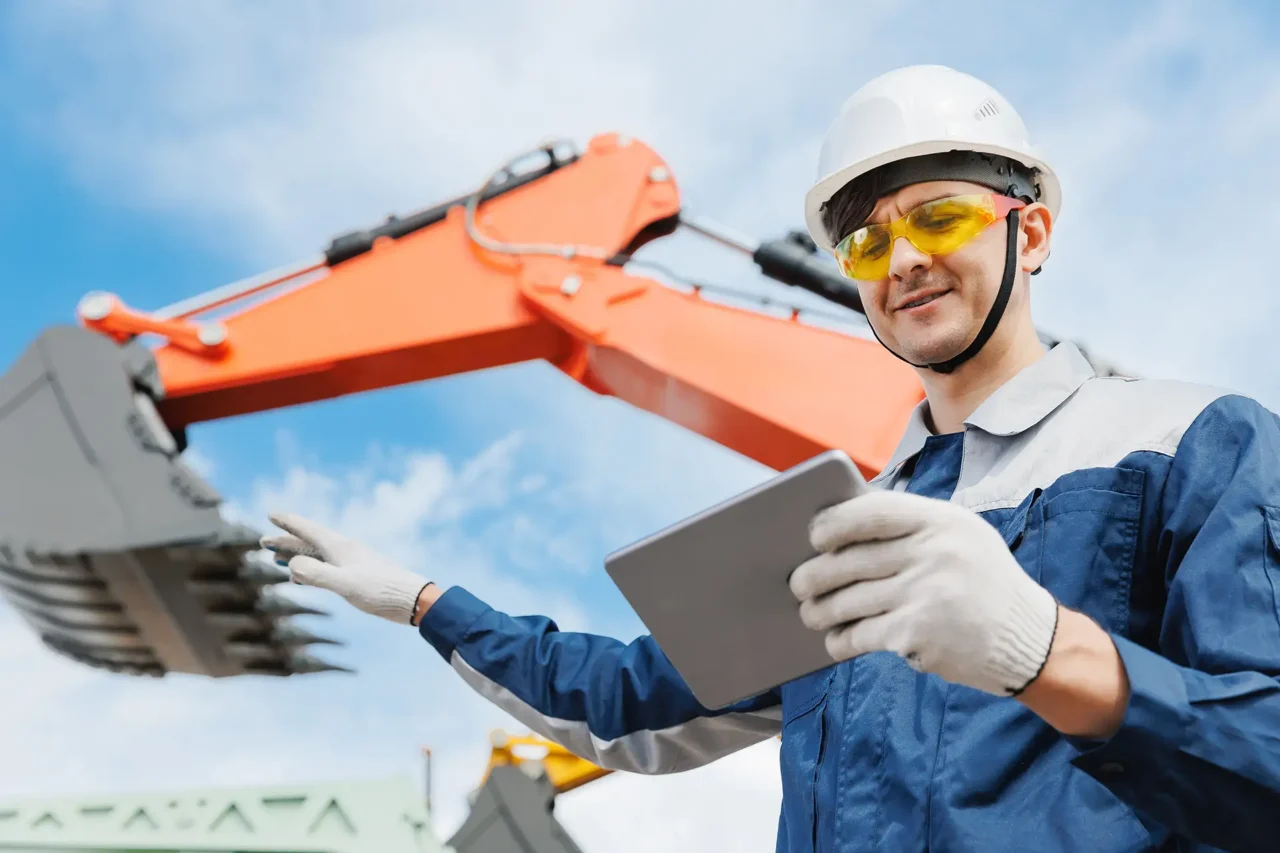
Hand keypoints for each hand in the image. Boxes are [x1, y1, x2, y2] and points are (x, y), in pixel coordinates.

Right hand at [260, 512, 431, 625]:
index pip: (309, 531)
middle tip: (263, 541)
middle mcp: (344, 552)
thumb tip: (291, 566)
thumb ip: (318, 575)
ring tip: (275, 557)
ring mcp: (350, 565)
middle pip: (309, 542)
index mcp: (341, 548)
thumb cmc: (382, 591)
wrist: (413, 601)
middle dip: (286, 541)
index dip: (289, 523)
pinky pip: (325, 569)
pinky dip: (309, 570)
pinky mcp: (356, 579)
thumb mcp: (347, 584)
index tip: (270, 514)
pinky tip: (301, 579)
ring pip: (316, 556)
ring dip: (295, 555)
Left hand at [788, 490, 1058, 696]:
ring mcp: (925, 593)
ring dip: (821, 610)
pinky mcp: (917, 633)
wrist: (1030, 640)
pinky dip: (842, 640)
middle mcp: (934, 552)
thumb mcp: (959, 539)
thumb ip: (911, 530)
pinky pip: (862, 634)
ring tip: (810, 613)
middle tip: (798, 583)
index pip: (871, 512)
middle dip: (815, 575)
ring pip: (849, 600)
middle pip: (850, 560)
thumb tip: (838, 534)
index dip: (834, 523)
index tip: (814, 536)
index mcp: (941, 521)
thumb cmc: (982, 584)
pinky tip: (834, 641)